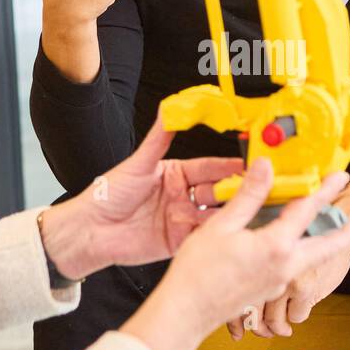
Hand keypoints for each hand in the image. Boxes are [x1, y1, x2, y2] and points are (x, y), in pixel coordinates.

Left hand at [37, 113, 241, 278]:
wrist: (90, 231)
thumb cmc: (107, 195)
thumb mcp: (138, 163)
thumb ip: (158, 138)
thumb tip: (169, 109)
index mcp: (175, 173)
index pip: (209, 167)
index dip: (229, 166)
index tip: (249, 162)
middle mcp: (182, 195)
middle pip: (217, 191)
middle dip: (236, 190)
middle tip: (259, 188)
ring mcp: (182, 219)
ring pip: (214, 214)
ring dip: (231, 213)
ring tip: (250, 211)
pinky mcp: (179, 241)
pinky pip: (203, 237)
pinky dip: (218, 235)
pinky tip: (233, 233)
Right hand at [120, 160, 349, 349]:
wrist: (186, 312)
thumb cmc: (198, 272)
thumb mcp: (222, 226)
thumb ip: (249, 196)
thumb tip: (265, 167)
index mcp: (276, 247)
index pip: (307, 211)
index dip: (325, 190)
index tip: (340, 177)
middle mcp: (284, 267)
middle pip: (323, 248)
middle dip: (341, 235)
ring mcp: (277, 283)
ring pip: (306, 260)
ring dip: (318, 245)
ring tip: (324, 233)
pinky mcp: (266, 292)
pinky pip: (287, 270)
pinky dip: (293, 256)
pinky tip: (280, 249)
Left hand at [232, 240, 349, 339]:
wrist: (334, 221)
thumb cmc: (302, 230)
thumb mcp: (270, 241)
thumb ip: (256, 267)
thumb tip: (243, 293)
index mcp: (252, 259)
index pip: (237, 296)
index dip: (235, 319)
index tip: (238, 329)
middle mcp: (265, 271)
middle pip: (252, 312)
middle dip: (257, 327)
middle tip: (262, 331)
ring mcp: (284, 282)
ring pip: (274, 319)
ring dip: (277, 327)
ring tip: (281, 328)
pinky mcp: (305, 289)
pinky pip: (296, 315)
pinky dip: (296, 316)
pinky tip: (297, 311)